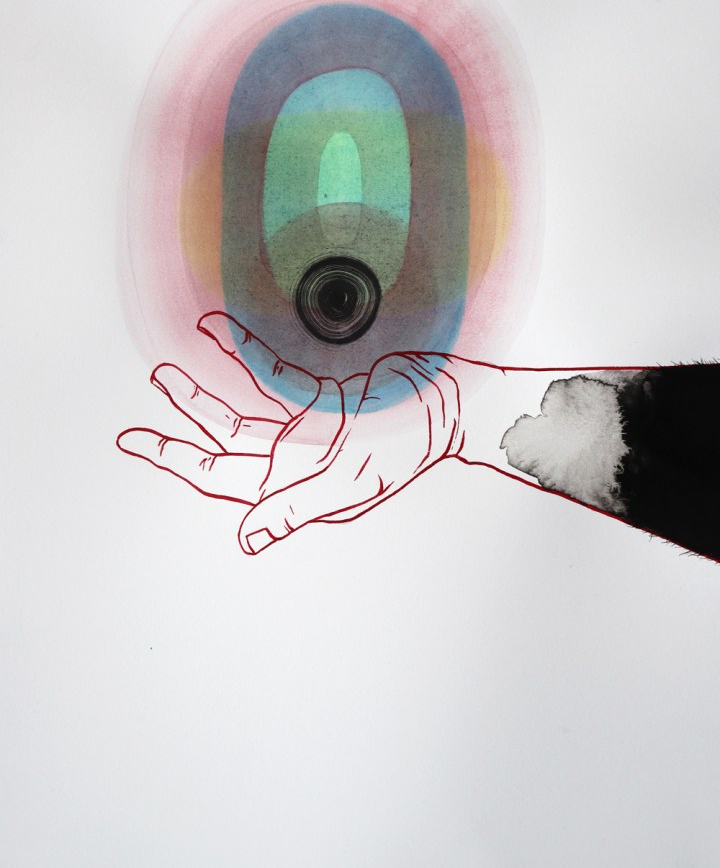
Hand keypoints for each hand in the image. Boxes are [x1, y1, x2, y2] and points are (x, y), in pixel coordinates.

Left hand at [117, 312, 468, 553]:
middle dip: (183, 419)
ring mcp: (304, 424)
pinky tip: (227, 331)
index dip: (176, 456)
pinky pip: (277, 373)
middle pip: (222, 439)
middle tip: (147, 399)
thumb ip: (291, 508)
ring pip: (243, 406)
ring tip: (173, 366)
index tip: (136, 439)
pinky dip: (251, 353)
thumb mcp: (344, 484)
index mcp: (290, 481)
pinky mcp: (322, 394)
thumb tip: (244, 537)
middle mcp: (291, 455)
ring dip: (209, 387)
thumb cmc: (404, 453)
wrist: (447, 409)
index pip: (218, 472)